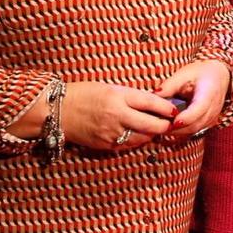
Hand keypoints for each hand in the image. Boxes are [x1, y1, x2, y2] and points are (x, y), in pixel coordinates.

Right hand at [58, 80, 181, 151]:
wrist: (57, 111)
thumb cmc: (84, 94)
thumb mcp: (109, 88)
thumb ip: (130, 96)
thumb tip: (152, 102)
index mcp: (117, 97)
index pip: (150, 102)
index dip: (166, 107)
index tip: (174, 109)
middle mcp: (116, 115)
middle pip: (151, 124)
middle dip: (164, 125)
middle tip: (170, 123)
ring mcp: (110, 133)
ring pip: (142, 138)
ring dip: (152, 134)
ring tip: (157, 129)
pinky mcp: (105, 145)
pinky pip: (128, 145)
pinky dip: (137, 141)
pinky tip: (140, 135)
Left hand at [157, 58, 231, 142]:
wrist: (219, 76)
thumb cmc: (200, 73)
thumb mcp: (184, 74)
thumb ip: (169, 86)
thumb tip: (152, 95)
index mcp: (209, 92)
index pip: (200, 109)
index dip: (187, 118)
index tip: (173, 122)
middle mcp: (214, 108)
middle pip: (195, 124)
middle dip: (176, 128)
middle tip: (157, 127)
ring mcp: (212, 117)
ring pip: (194, 130)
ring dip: (177, 131)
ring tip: (159, 128)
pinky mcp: (208, 123)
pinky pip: (195, 130)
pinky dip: (181, 131)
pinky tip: (168, 127)